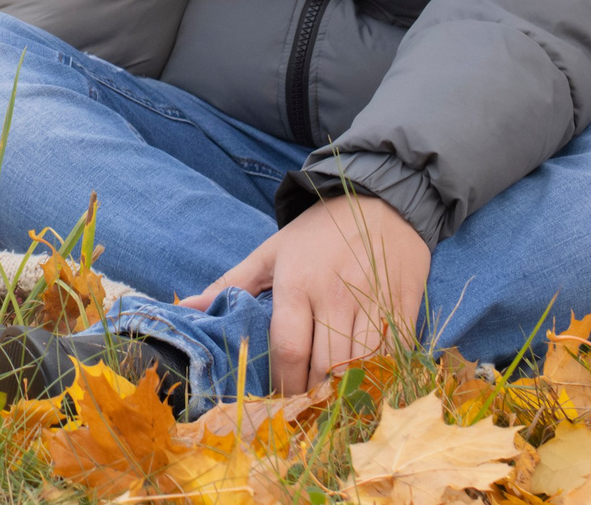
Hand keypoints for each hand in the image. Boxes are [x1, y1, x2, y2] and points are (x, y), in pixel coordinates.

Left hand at [184, 194, 430, 393]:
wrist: (380, 199)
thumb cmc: (318, 231)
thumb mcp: (271, 251)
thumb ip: (230, 283)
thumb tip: (186, 307)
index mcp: (297, 283)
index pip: (287, 349)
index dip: (282, 381)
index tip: (280, 390)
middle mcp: (336, 295)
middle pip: (326, 366)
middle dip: (314, 388)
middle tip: (307, 391)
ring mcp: (373, 302)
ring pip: (362, 366)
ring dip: (347, 384)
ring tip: (334, 386)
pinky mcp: (404, 306)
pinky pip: (396, 355)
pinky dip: (382, 371)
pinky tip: (368, 373)